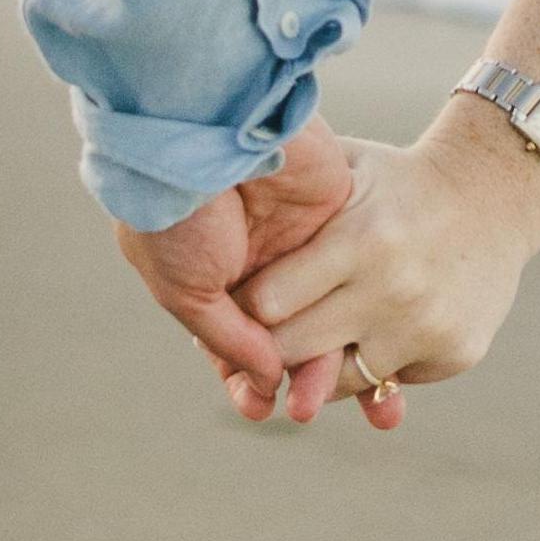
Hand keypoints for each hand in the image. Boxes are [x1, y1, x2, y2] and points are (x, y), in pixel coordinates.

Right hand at [116, 119, 365, 423]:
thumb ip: (228, 338)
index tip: (261, 407)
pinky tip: (361, 344)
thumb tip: (270, 380)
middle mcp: (254, 264)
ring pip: (323, 314)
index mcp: (208, 277)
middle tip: (303, 411)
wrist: (207, 129)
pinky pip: (351, 277)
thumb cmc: (178, 211)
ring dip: (330, 355)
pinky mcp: (335, 220)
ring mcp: (295, 242)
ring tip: (332, 393)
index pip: (234, 343)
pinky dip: (358, 310)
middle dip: (297, 375)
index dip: (248, 378)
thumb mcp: (186, 288)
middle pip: (286, 335)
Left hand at [235, 104, 539, 418]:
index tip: (236, 302)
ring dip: (315, 368)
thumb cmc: (397, 182)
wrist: (495, 194)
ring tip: (312, 337)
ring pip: (337, 383)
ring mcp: (426, 326)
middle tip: (260, 336)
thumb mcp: (344, 168)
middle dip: (269, 348)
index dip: (244, 306)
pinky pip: (385, 383)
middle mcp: (393, 288)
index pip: (268, 304)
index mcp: (359, 238)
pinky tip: (372, 330)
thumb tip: (210, 180)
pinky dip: (369, 366)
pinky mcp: (455, 352)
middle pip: (294, 353)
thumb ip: (286, 184)